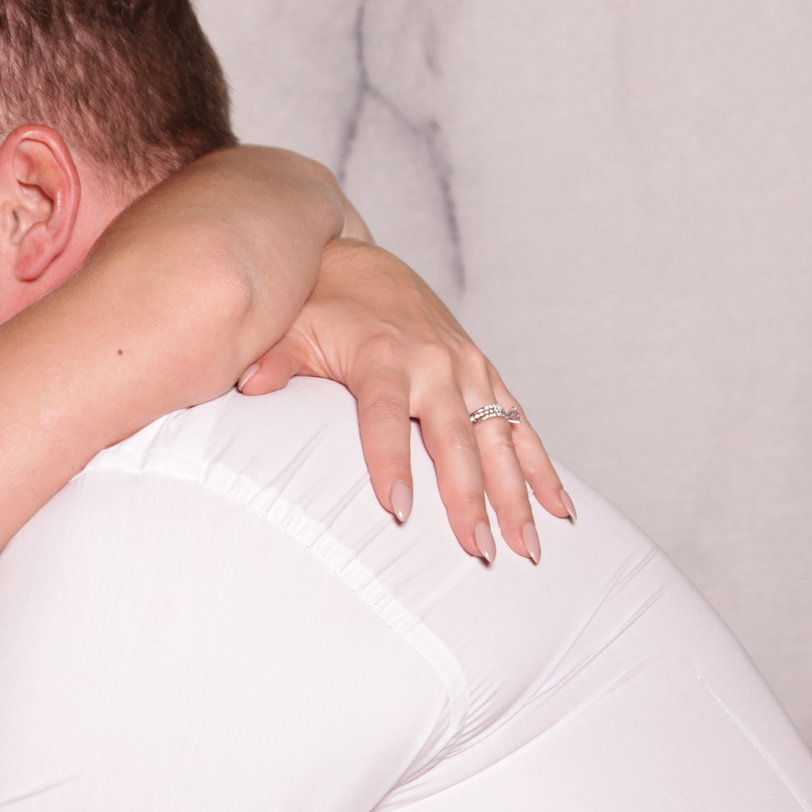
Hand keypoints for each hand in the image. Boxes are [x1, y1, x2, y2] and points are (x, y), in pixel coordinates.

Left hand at [238, 239, 572, 562]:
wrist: (363, 262)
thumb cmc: (319, 306)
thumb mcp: (290, 328)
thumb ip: (274, 360)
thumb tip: (249, 385)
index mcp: (383, 353)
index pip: (385, 415)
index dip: (390, 461)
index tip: (397, 509)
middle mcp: (435, 361)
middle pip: (454, 438)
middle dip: (468, 497)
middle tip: (477, 549)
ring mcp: (468, 369)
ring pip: (500, 439)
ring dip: (517, 496)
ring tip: (528, 549)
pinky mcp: (486, 374)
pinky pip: (522, 426)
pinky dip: (542, 469)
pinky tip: (561, 510)